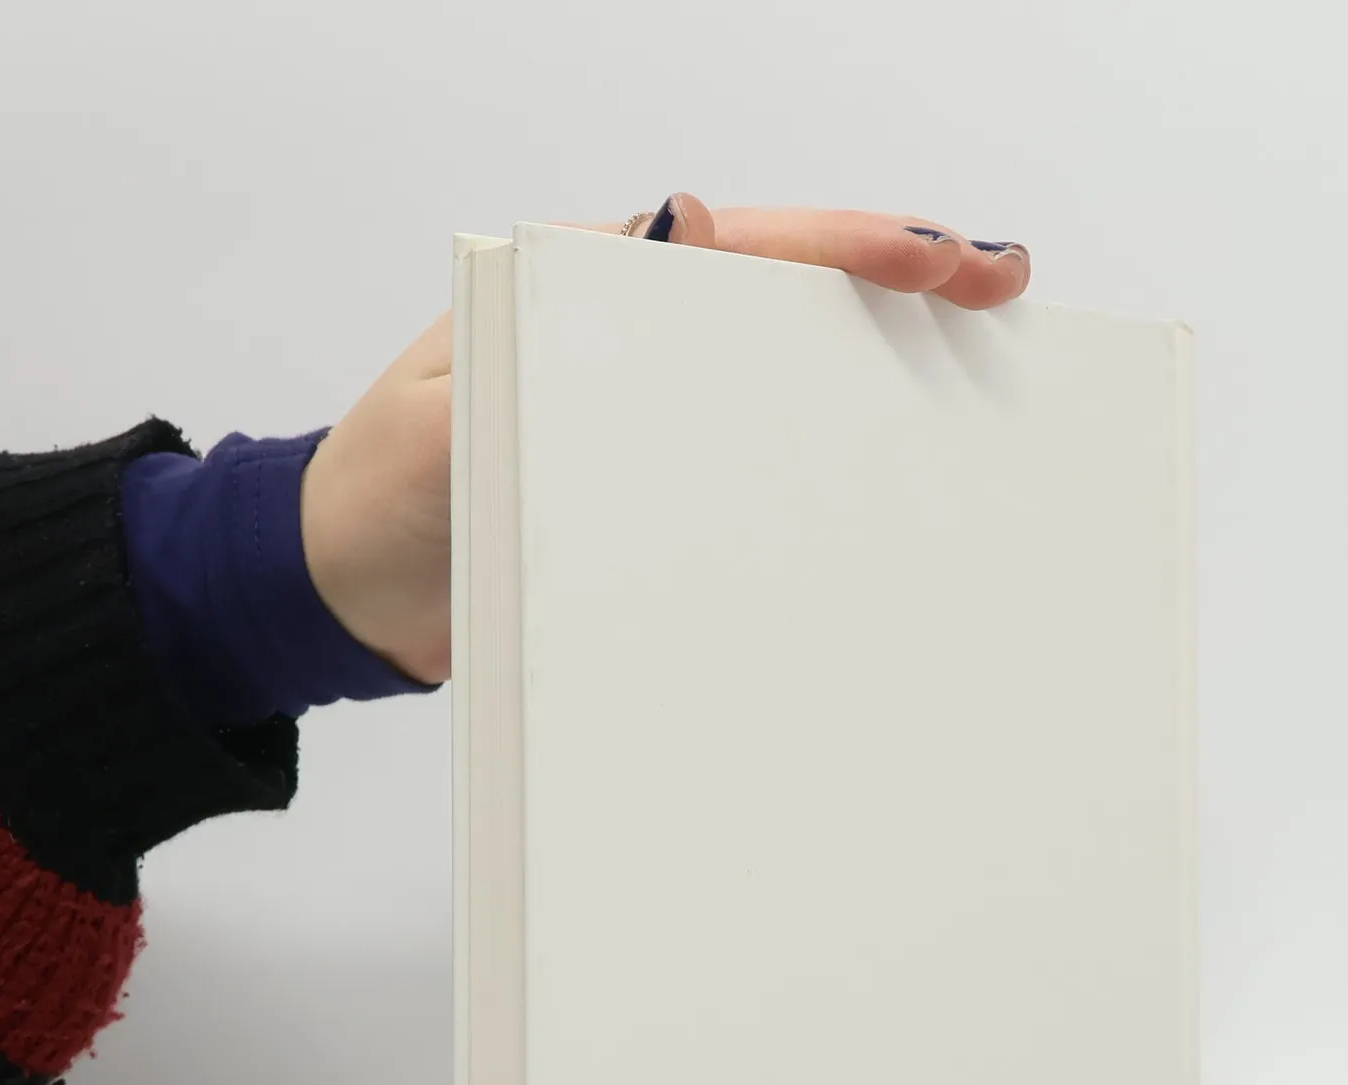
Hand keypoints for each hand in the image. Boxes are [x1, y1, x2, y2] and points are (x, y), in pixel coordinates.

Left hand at [301, 197, 1031, 684]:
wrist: (345, 594)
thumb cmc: (381, 498)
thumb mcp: (449, 409)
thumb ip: (546, 335)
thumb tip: (678, 227)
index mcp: (586, 289)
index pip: (744, 248)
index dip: (850, 245)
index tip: (942, 260)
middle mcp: (631, 339)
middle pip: (788, 294)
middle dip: (899, 284)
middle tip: (1002, 289)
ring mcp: (649, 413)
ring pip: (785, 371)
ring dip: (877, 368)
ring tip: (975, 370)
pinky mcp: (653, 487)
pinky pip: (755, 459)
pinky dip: (824, 458)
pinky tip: (888, 474)